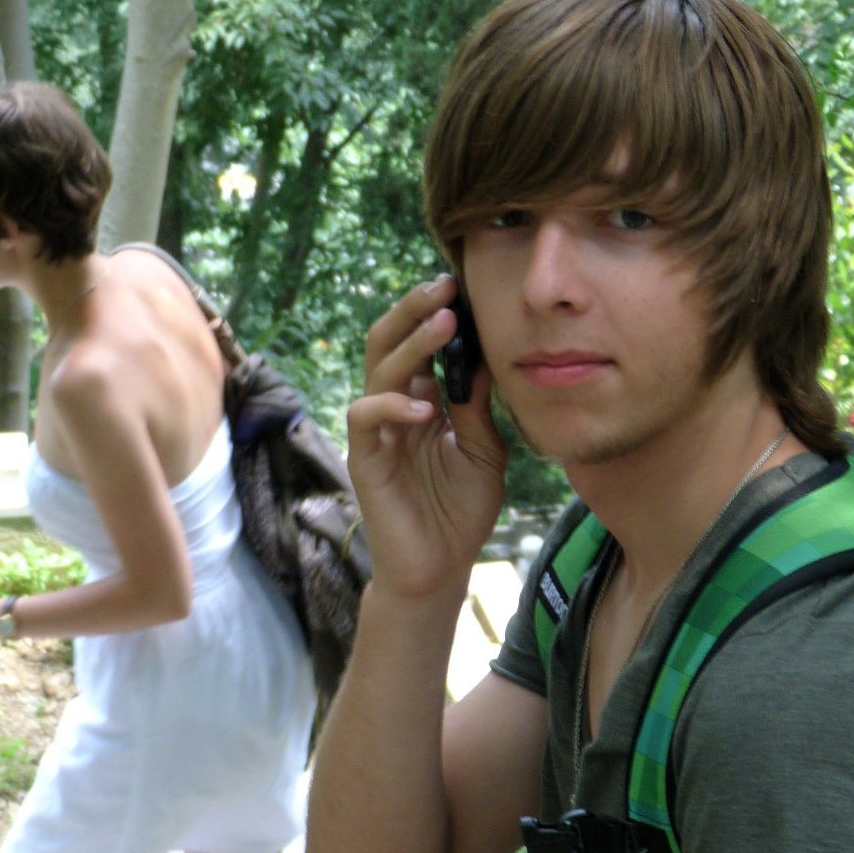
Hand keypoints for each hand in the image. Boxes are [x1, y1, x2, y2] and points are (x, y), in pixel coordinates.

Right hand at [346, 276, 507, 602]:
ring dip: (411, 343)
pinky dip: (390, 406)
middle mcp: (394, 409)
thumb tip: (489, 354)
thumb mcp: (485, 452)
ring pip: (379, 371)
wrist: (441, 568)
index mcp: (421, 402)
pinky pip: (365, 419)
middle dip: (414, 310)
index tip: (464, 287)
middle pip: (389, 343)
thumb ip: (479, 406)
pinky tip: (423, 406)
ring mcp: (376, 432)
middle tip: (444, 284)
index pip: (420, 345)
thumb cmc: (460, 512)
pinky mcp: (364, 460)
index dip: (436, 315)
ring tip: (445, 322)